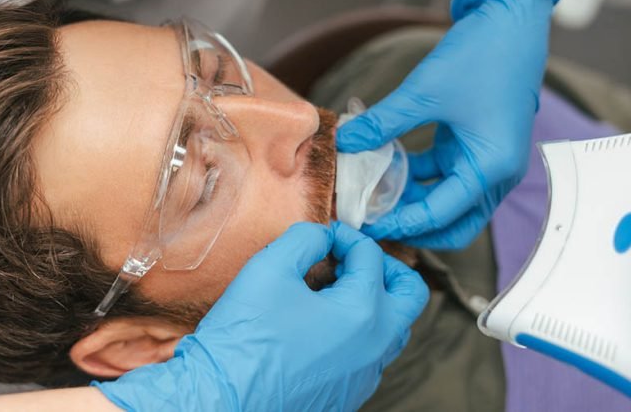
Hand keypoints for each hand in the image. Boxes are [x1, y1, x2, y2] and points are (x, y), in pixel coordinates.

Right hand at [94, 221, 428, 411]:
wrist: (220, 398)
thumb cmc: (245, 336)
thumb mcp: (271, 267)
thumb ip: (306, 238)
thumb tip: (324, 236)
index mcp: (363, 312)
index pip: (371, 256)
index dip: (346, 235)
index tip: (324, 235)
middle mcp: (375, 347)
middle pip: (410, 294)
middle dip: (386, 267)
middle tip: (353, 260)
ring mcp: (364, 376)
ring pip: (393, 328)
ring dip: (373, 300)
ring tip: (335, 289)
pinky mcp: (347, 394)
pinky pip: (370, 355)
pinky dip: (359, 331)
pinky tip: (322, 324)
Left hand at [337, 0, 559, 249]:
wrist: (511, 21)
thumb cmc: (481, 54)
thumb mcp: (424, 92)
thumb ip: (383, 123)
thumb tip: (345, 142)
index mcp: (492, 166)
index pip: (442, 214)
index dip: (400, 224)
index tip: (364, 225)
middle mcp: (497, 172)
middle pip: (454, 223)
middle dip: (413, 227)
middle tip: (371, 220)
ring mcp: (490, 161)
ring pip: (450, 202)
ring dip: (415, 202)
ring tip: (373, 195)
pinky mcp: (479, 147)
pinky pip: (448, 177)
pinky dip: (421, 179)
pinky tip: (389, 168)